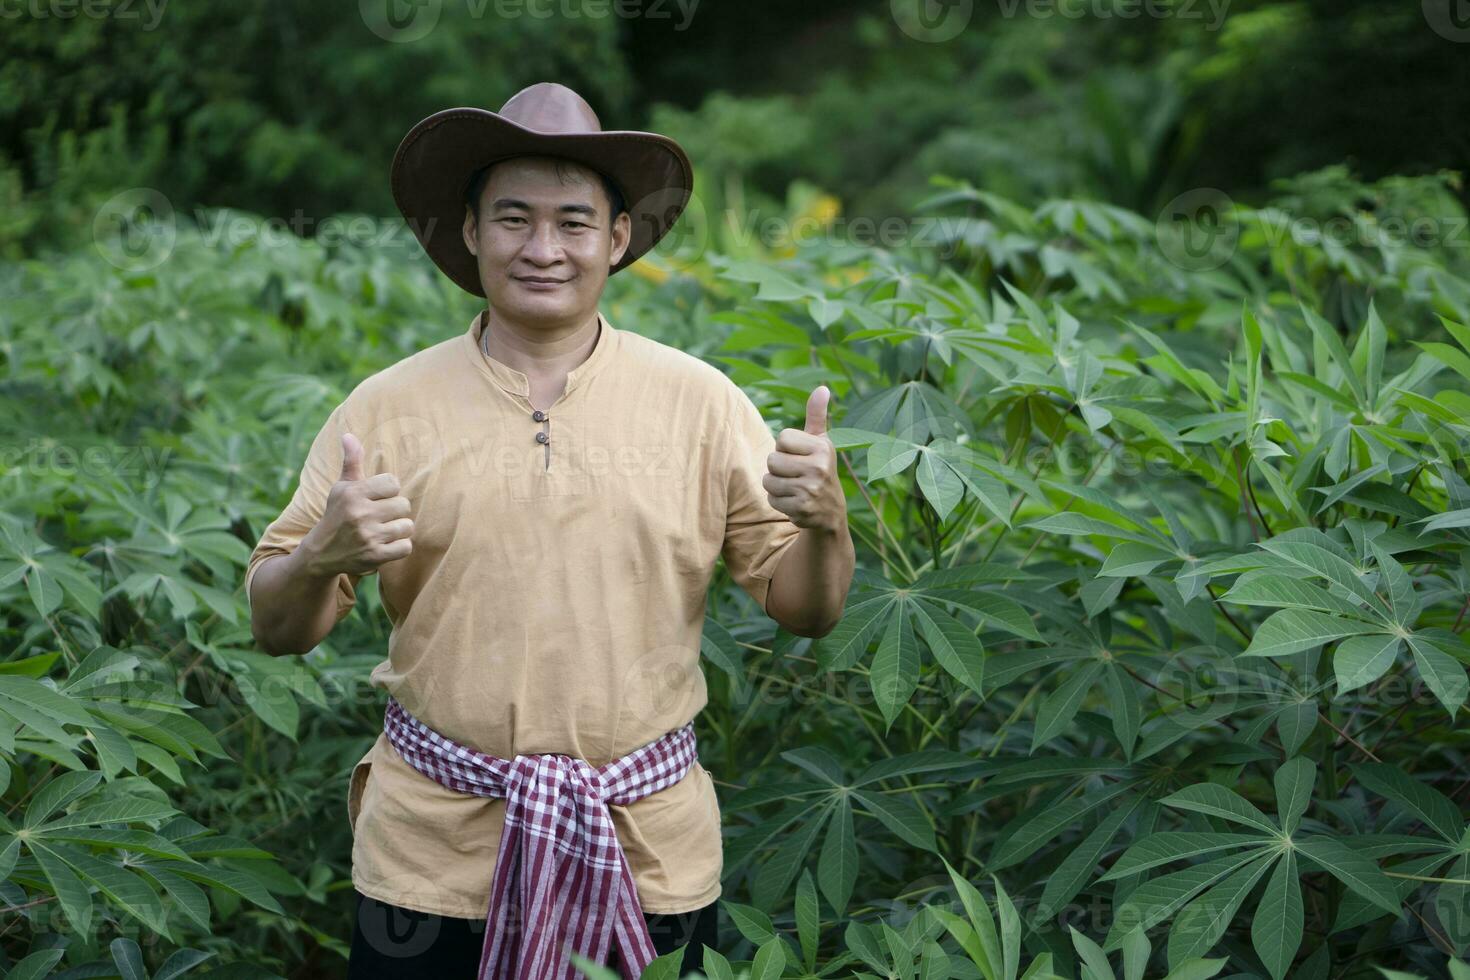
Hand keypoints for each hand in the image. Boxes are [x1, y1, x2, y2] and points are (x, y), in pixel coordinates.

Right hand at [300, 432, 414, 576]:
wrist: (321, 554)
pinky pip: (406, 547)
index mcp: (353, 493)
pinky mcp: (375, 557)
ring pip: (408, 526)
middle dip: (394, 511)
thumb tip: (348, 435)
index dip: (388, 491)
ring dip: (398, 530)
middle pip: (404, 505)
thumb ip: (351, 462)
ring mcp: (368, 536)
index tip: (376, 499)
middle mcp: (360, 514)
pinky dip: (399, 547)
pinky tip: (384, 545)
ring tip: (382, 531)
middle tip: (379, 517)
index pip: (393, 483)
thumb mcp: (342, 488)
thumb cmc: (337, 514)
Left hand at [763, 385, 846, 532]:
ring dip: (776, 486)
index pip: (782, 438)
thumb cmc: (820, 469)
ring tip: (794, 488)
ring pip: (768, 480)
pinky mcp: (802, 508)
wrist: (831, 512)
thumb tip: (822, 388)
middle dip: (778, 469)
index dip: (785, 448)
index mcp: (823, 447)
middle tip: (796, 475)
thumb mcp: (820, 442)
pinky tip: (794, 502)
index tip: (800, 457)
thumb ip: (817, 415)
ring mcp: (811, 488)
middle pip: (772, 460)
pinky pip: (771, 499)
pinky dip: (778, 502)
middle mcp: (820, 467)